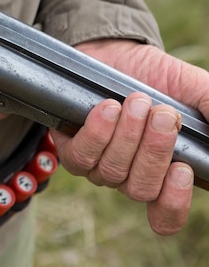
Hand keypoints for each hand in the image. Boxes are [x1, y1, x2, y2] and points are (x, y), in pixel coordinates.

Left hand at [51, 39, 208, 234]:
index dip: (173, 202)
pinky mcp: (72, 150)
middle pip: (141, 189)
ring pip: (112, 171)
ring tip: (136, 102)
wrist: (117, 52)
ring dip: (127, 136)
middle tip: (163, 114)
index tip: (182, 170)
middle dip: (155, 152)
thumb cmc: (157, 77)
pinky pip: (82, 157)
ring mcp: (99, 165)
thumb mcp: (193, 90)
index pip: (165, 214)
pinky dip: (97, 133)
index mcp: (163, 171)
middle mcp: (129, 174)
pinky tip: (108, 109)